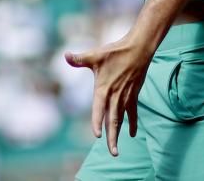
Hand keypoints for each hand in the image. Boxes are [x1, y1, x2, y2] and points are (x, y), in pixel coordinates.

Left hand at [64, 34, 152, 155]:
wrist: (137, 50)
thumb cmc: (114, 52)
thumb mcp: (94, 55)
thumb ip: (79, 59)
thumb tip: (65, 55)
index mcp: (103, 88)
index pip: (99, 109)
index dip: (98, 121)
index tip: (97, 135)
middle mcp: (115, 96)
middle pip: (113, 121)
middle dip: (111, 137)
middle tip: (113, 153)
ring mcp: (125, 97)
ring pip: (121, 120)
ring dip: (119, 134)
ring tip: (116, 150)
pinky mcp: (133, 95)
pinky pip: (133, 113)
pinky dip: (133, 123)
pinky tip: (132, 134)